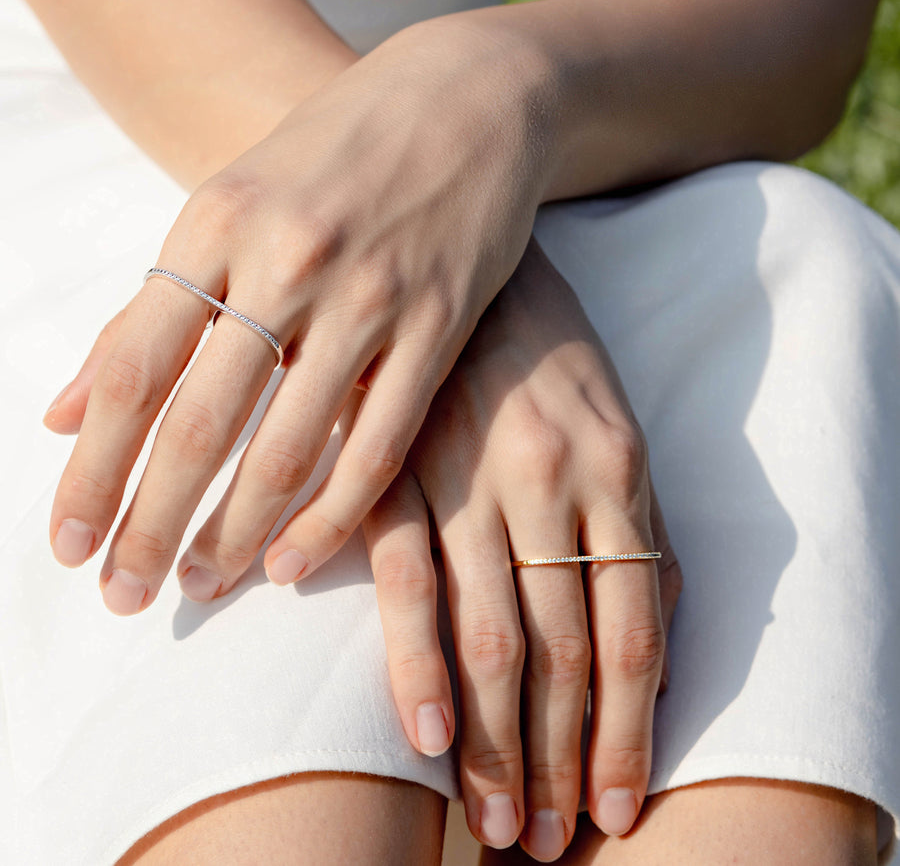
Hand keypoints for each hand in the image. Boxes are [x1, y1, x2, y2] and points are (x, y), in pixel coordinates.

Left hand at [45, 15, 558, 613]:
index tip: (66, 544)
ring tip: (200, 585)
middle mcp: (287, 261)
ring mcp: (369, 295)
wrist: (463, 99)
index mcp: (216, 223)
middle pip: (201, 422)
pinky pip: (379, 440)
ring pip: (289, 444)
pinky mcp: (439, 325)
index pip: (132, 370)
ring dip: (236, 530)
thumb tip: (65, 411)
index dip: (93, 468)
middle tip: (124, 595)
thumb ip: (150, 310)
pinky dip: (334, 512)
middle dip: (152, 522)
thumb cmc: (334, 157)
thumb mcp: (227, 204)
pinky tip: (294, 559)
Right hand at [361, 239, 681, 858]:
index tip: (618, 806)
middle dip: (564, 759)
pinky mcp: (401, 464)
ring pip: (498, 634)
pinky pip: (410, 576)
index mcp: (619, 474)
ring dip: (499, 742)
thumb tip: (641, 641)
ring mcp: (474, 476)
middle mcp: (555, 484)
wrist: (472, 256)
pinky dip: (417, 661)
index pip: (636, 631)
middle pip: (571, 651)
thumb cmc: (546, 350)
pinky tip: (423, 737)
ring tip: (496, 822)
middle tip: (549, 844)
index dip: (629, 730)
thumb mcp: (615, 425)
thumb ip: (634, 527)